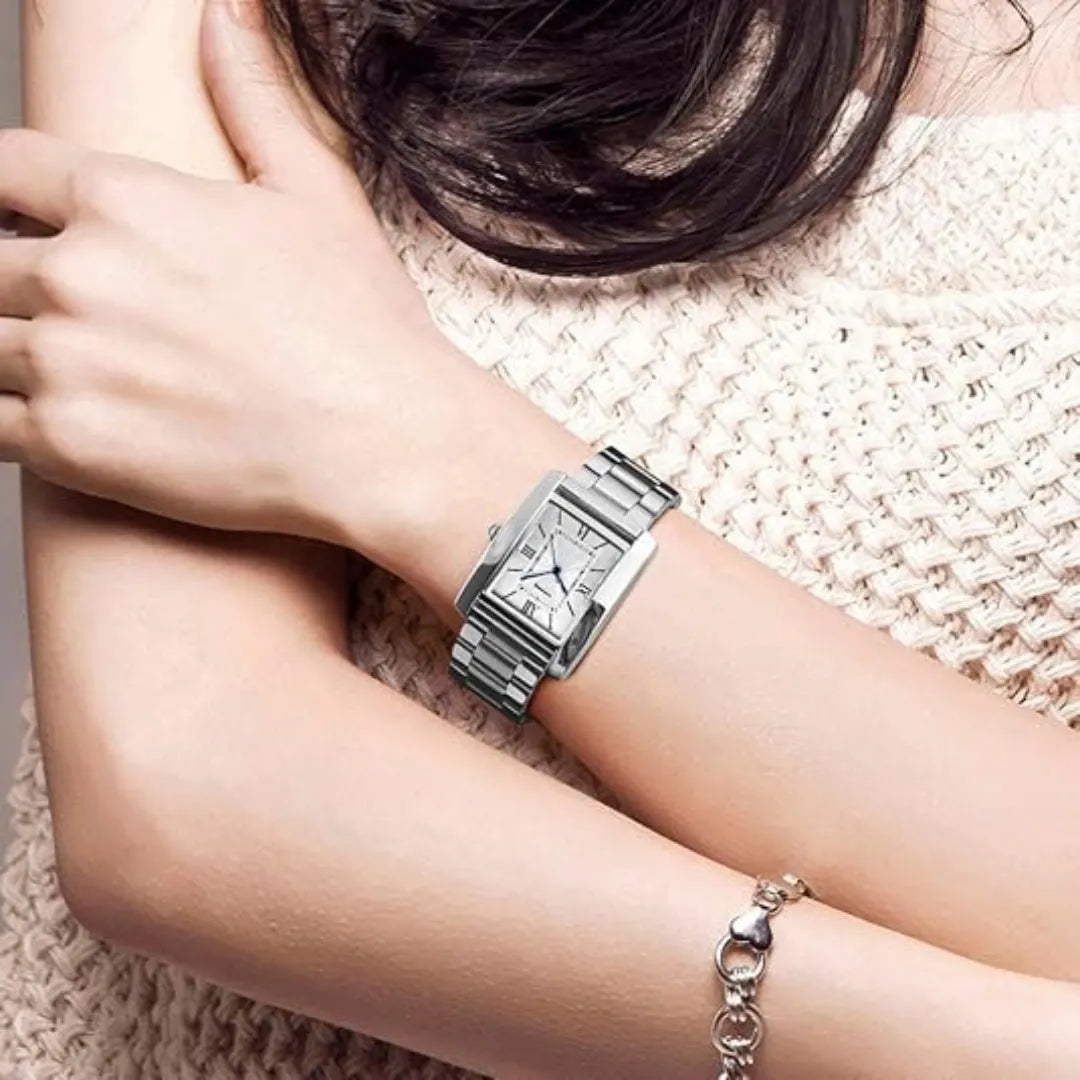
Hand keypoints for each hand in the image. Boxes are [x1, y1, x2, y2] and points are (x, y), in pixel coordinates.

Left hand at [0, 0, 533, 576]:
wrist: (383, 440)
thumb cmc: (360, 327)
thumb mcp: (316, 193)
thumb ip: (253, 96)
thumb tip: (227, 11)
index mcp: (127, 199)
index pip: (3, 170)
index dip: (8, 199)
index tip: (24, 227)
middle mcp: (80, 272)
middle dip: (18, 287)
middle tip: (82, 319)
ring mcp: (68, 361)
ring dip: (17, 357)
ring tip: (79, 374)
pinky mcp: (72, 445)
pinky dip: (18, 422)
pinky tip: (70, 422)